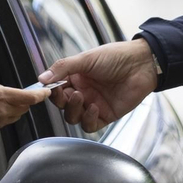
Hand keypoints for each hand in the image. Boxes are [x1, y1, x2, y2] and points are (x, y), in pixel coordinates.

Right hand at [41, 40, 158, 132]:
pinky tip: (93, 107)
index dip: (51, 91)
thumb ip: (63, 68)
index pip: (56, 89)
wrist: (141, 64)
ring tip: (81, 97)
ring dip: (73, 110)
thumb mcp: (86, 59)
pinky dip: (87, 119)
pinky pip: (90, 125)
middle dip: (61, 101)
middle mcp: (83, 92)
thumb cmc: (116, 57)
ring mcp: (94, 104)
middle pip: (62, 105)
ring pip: (73, 117)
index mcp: (76, 77)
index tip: (49, 88)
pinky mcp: (106, 115)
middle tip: (67, 93)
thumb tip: (41, 78)